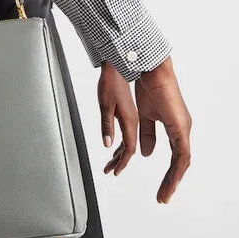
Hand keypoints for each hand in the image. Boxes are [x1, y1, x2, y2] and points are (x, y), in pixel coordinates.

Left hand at [98, 61, 139, 177]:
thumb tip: (108, 144)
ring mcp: (133, 117)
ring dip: (120, 154)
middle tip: (110, 170)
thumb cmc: (111, 81)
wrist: (117, 65)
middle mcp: (134, 121)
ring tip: (110, 163)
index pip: (129, 149)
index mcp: (130, 121)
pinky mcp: (129, 113)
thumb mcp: (105, 104)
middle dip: (120, 162)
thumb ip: (107, 125)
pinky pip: (128, 134)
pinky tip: (116, 147)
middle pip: (129, 148)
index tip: (116, 172)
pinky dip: (122, 144)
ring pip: (129, 141)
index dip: (122, 162)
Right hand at [136, 56, 191, 202]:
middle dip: (170, 182)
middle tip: (162, 198)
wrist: (150, 70)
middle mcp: (181, 128)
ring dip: (173, 181)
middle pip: (180, 162)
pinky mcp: (181, 127)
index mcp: (173, 126)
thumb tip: (146, 153)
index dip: (167, 173)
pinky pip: (182, 155)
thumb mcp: (144, 117)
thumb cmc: (148, 86)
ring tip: (163, 196)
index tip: (160, 188)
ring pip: (182, 162)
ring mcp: (183, 128)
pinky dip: (177, 171)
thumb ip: (147, 134)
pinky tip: (171, 181)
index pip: (174, 156)